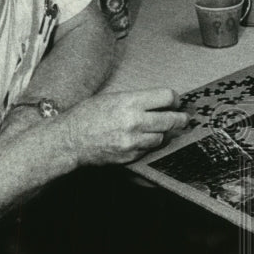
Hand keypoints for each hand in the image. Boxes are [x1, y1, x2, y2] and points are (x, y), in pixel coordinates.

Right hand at [57, 88, 188, 165]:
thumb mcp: (112, 97)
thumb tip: (160, 101)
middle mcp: (134, 121)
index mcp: (130, 102)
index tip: (176, 101)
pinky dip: (148, 145)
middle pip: (171, 120)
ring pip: (162, 137)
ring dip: (162, 133)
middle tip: (184, 118)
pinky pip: (148, 150)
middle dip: (180, 119)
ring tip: (160, 128)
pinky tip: (141, 139)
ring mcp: (133, 141)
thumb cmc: (87, 115)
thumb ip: (137, 99)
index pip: (167, 97)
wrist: (69, 140)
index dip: (175, 99)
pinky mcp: (130, 156)